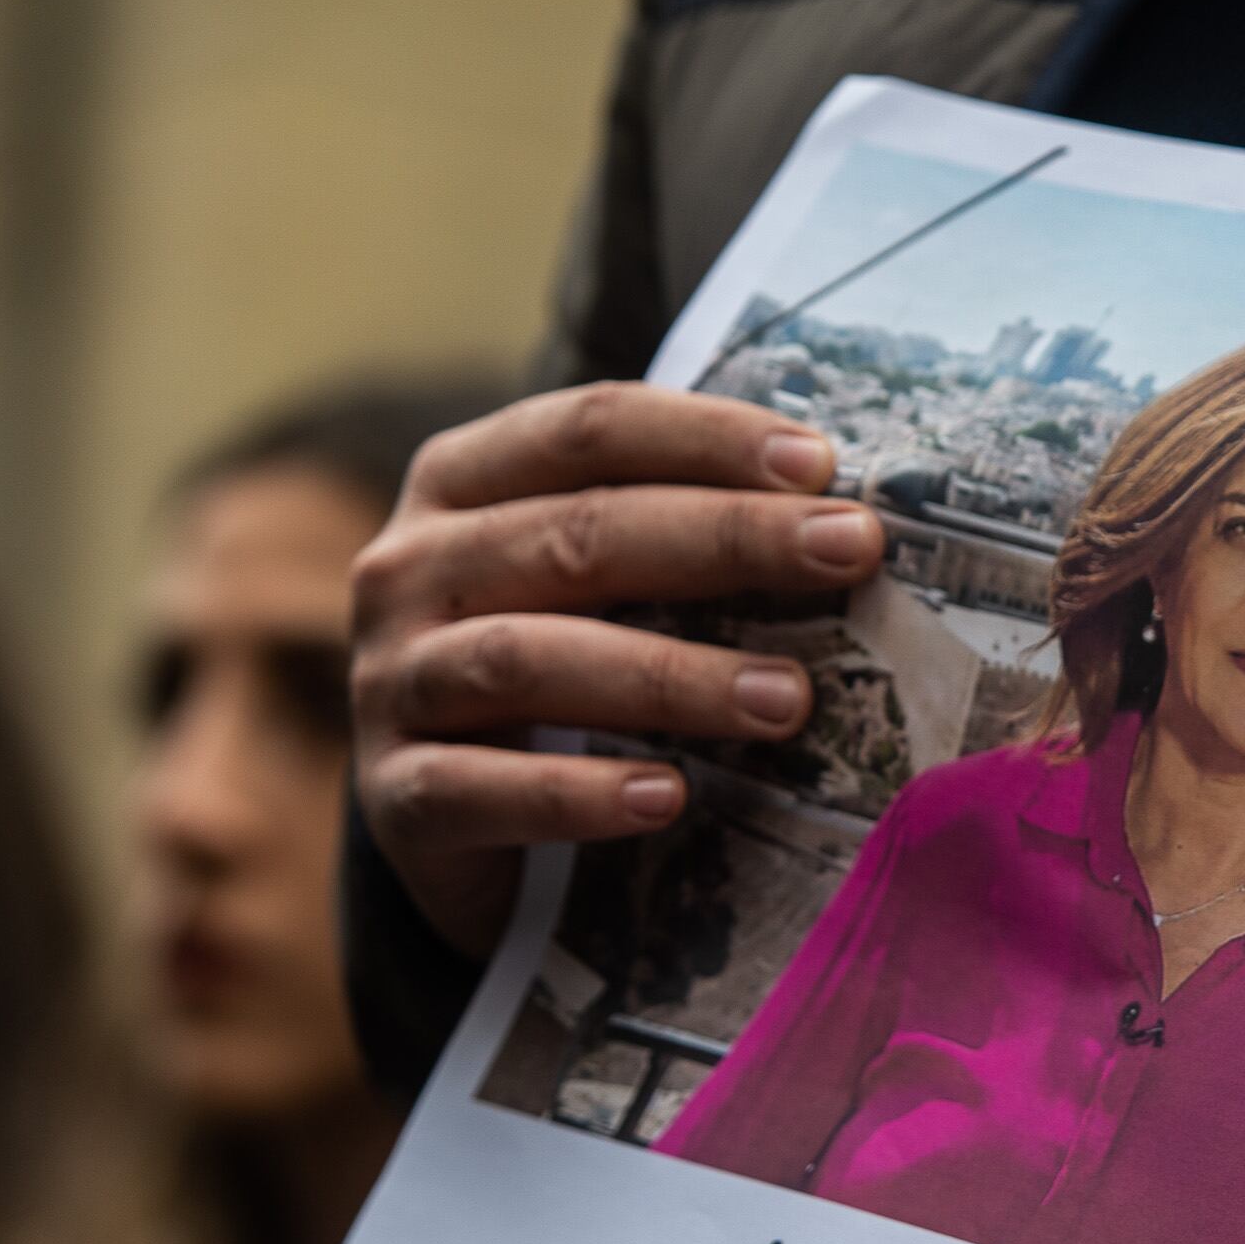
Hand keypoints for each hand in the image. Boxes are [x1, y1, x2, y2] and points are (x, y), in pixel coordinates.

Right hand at [350, 382, 883, 956]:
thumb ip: (678, 539)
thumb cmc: (553, 665)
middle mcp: (411, 568)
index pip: (588, 430)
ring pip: (527, 661)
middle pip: (577, 535)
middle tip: (851, 551)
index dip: (706, 438)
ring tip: (788, 700)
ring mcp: (391, 681)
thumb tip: (853, 523)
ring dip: (668, 676)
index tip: (823, 465)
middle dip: (728, 538)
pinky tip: (668, 798)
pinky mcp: (396, 795)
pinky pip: (480, 790)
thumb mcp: (593, 583)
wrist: (437, 813)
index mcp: (462, 483)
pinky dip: (577, 794)